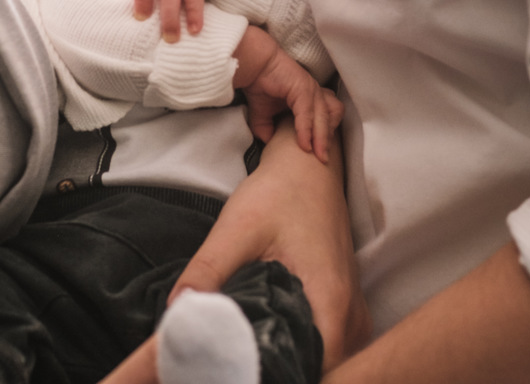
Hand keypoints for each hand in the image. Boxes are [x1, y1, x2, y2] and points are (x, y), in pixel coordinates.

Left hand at [171, 118, 370, 371]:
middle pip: (319, 371)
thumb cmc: (279, 192)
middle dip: (278, 371)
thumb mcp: (238, 228)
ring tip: (243, 354)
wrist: (307, 167)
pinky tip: (266, 339)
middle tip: (232, 363)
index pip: (312, 372)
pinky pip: (327, 345)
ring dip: (290, 361)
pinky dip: (299, 347)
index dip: (276, 376)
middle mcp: (351, 317)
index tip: (237, 370)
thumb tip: (176, 314)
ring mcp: (353, 314)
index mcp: (331, 303)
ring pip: (324, 361)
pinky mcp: (346, 308)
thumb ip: (207, 271)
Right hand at [234, 26, 343, 160]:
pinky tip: (304, 144)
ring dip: (322, 138)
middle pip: (331, 119)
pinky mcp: (303, 88)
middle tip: (324, 160)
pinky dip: (306, 130)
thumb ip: (268, 130)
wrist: (253, 66)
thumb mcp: (264, 114)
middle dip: (328, 141)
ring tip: (318, 155)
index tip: (320, 155)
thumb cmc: (260, 85)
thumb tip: (270, 145)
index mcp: (310, 98)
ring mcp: (311, 90)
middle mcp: (315, 93)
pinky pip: (308, 113)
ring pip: (323, 117)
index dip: (326, 136)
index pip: (328, 118)